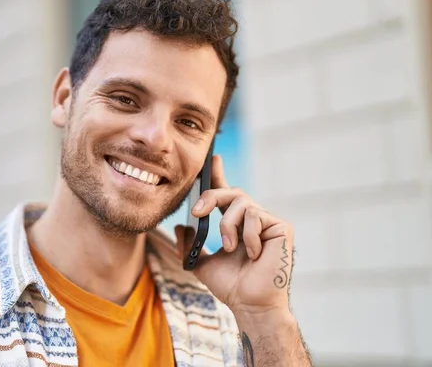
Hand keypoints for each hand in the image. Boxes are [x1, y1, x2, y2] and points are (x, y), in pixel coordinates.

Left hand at [175, 155, 293, 316]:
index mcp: (237, 225)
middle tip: (196, 212)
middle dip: (210, 197)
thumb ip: (190, 244)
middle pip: (232, 192)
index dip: (219, 175)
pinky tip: (253, 255)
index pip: (226, 194)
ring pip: (242, 203)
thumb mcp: (202, 263)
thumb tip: (181, 226)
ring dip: (227, 226)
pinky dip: (247, 236)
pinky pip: (256, 216)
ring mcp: (268, 223)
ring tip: (229, 247)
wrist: (250, 304)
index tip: (212, 159)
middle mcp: (253, 220)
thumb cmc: (231, 287)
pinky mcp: (283, 228)